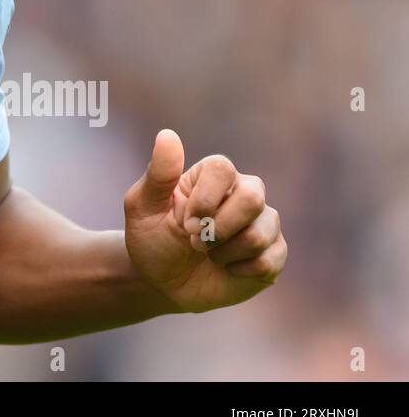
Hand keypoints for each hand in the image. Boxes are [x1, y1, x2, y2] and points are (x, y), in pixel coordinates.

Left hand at [123, 129, 285, 312]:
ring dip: (225, 252)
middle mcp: (242, 192)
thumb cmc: (151, 238)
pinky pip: (269, 260)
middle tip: (196, 242)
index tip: (185, 223)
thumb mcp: (143, 206)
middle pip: (253, 197)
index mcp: (211, 176)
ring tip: (208, 255)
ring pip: (261, 232)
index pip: (222, 168)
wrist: (162, 282)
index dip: (205, 199)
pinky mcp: (273, 253)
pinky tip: (225, 268)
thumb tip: (167, 134)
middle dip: (220, 227)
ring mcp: (261, 223)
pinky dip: (239, 270)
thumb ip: (159, 173)